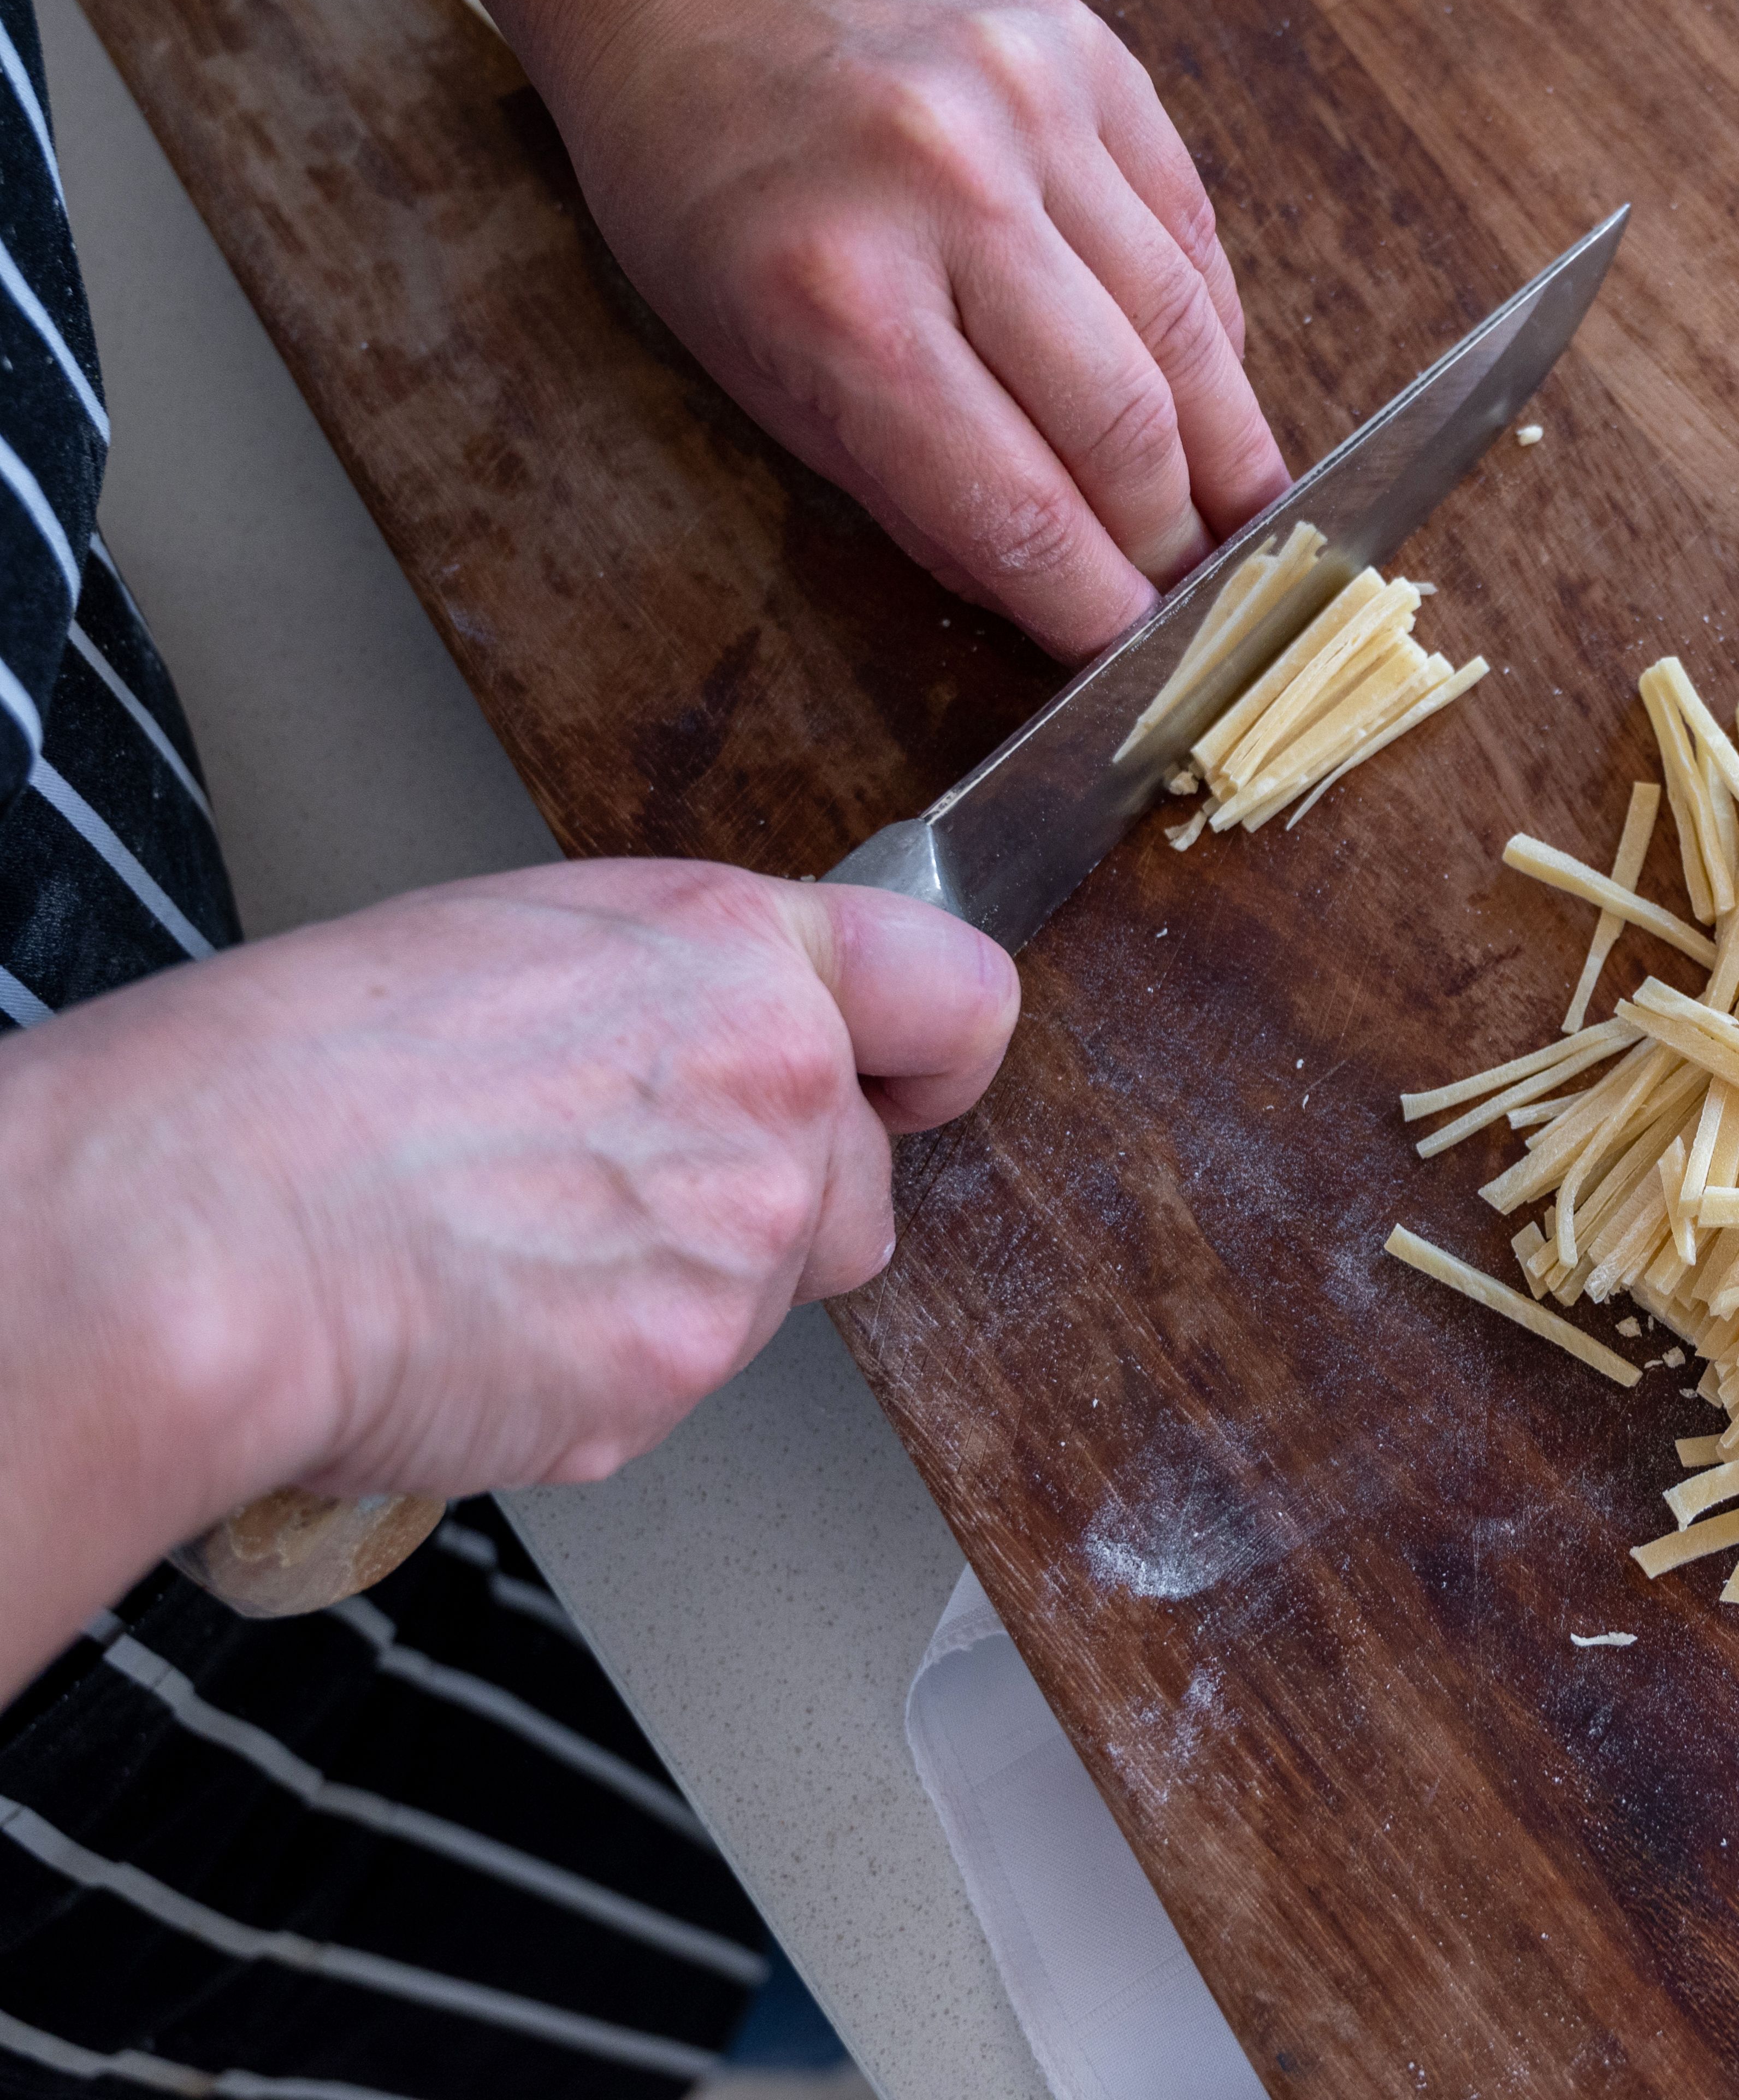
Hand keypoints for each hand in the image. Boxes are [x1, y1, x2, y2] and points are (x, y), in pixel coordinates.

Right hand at [0, 861, 1016, 1688]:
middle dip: (768, 1203)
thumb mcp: (529, 943)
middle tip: (602, 1188)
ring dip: (679, 1288)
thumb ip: (684, 995)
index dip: (930, 1058)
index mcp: (737, 952)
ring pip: (770, 1291)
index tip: (905, 1086)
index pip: (955, 995)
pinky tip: (492, 1319)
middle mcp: (776, 1086)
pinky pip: (680, 1378)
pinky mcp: (684, 1366)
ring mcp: (742, 1238)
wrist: (200, 1220)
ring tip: (512, 1244)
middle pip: (856, 1182)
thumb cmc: (308, 1071)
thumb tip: (727, 1045)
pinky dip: (603, 1369)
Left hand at [433, 0, 1291, 660]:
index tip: (1136, 663)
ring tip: (1244, 517)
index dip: (1097, 607)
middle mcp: (947, 193)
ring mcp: (1032, 111)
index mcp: (836, 298)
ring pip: (1190, 332)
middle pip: (1128, 427)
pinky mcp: (1090, 58)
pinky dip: (1211, 336)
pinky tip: (1205, 391)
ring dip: (1228, 451)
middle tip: (1202, 600)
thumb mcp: (753, 367)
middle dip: (1180, 542)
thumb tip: (1054, 589)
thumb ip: (910, 488)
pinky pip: (1190, 233)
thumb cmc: (702, 181)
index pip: (1020, 506)